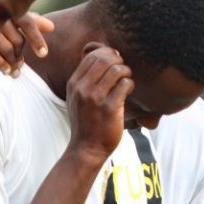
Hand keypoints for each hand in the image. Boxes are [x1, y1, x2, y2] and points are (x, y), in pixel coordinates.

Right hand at [0, 13, 53, 74]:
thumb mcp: (10, 13)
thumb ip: (32, 19)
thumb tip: (53, 27)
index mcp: (8, 6)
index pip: (28, 22)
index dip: (36, 39)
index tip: (44, 54)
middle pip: (17, 40)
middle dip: (20, 56)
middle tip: (22, 67)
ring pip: (6, 48)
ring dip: (12, 63)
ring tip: (15, 73)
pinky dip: (0, 64)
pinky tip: (5, 71)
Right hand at [65, 44, 132, 163]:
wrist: (86, 149)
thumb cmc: (85, 123)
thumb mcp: (76, 98)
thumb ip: (85, 80)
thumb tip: (100, 57)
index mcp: (74, 84)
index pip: (91, 56)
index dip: (107, 54)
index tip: (114, 62)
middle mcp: (82, 89)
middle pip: (104, 59)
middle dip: (118, 61)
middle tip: (123, 70)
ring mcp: (95, 98)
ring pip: (117, 69)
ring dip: (126, 72)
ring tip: (126, 80)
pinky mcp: (110, 108)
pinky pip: (125, 84)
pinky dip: (130, 84)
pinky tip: (129, 91)